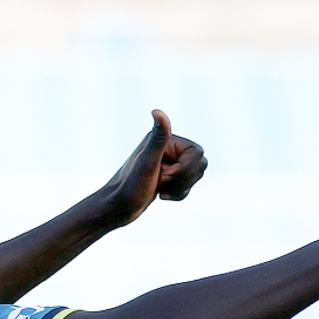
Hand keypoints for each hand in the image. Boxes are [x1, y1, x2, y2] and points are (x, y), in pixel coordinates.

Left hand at [101, 109, 206, 228]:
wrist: (119, 207)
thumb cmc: (131, 186)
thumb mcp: (147, 161)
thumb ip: (158, 137)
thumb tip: (156, 111)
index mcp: (166, 140)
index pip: (196, 152)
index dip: (185, 168)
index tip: (165, 175)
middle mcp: (168, 149)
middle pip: (199, 164)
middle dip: (183, 179)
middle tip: (162, 182)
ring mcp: (170, 163)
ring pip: (195, 176)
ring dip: (180, 188)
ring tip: (161, 190)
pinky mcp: (169, 177)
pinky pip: (187, 186)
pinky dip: (178, 194)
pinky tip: (161, 195)